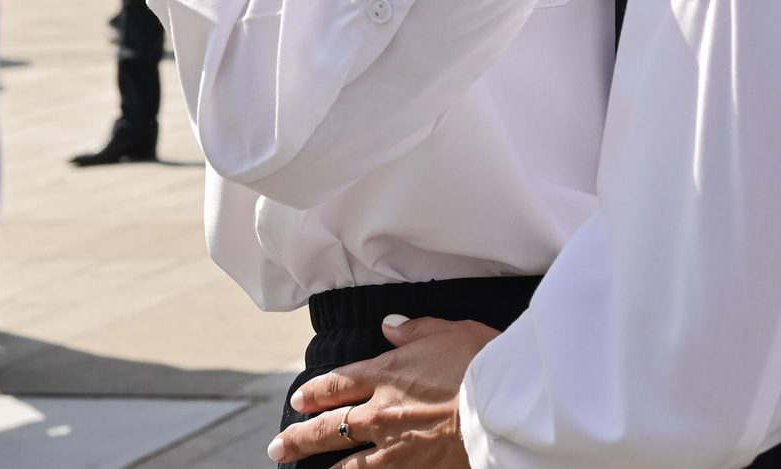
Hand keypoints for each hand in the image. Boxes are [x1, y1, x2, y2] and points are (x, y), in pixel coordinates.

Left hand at [270, 315, 497, 466]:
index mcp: (386, 373)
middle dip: (298, 438)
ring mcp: (394, 448)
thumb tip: (389, 325)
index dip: (313, 393)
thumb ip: (414, 330)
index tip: (298, 400)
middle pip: (327, 427)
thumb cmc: (481, 361)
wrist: (503, 403)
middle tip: (277, 447)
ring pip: (346, 464)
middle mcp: (380, 413)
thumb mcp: (448, 331)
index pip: (336, 384)